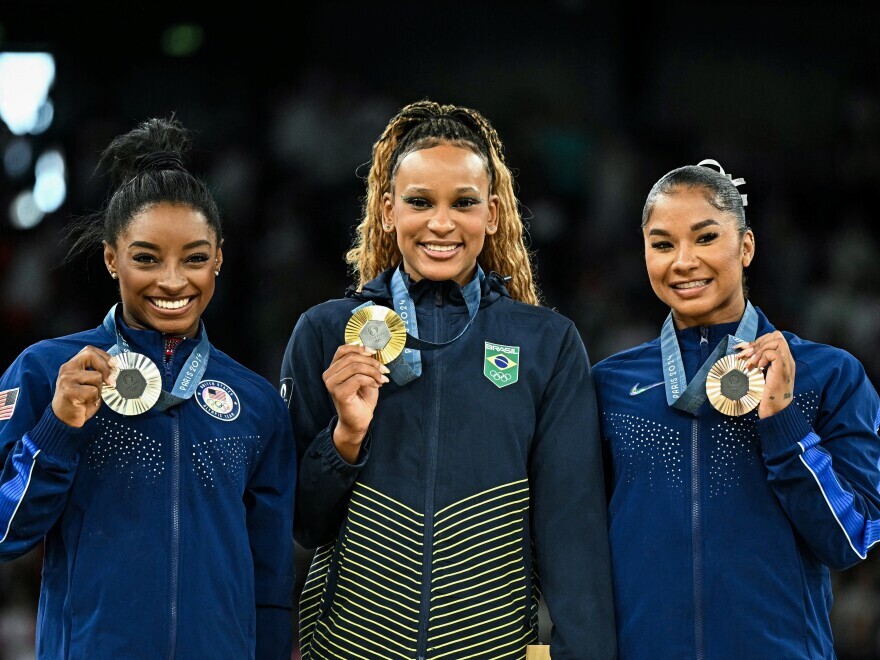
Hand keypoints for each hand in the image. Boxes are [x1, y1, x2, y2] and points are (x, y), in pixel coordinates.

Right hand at [52, 346, 116, 427]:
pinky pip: (93, 391)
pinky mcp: (69, 391)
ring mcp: (66, 379)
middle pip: (91, 355)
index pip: (89, 351)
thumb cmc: (79, 402)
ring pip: (96, 376)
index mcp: (72, 365)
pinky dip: (94, 399)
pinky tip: (86, 403)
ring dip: (99, 389)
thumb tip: (115, 369)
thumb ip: (97, 373)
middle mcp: (67, 369)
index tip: (115, 364)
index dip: (104, 356)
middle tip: (111, 381)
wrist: (64, 420)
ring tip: (90, 397)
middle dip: (106, 368)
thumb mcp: (88, 384)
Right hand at [323, 344, 389, 461]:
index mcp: (333, 369)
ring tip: (382, 379)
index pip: (342, 350)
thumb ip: (363, 363)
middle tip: (384, 370)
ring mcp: (332, 384)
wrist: (359, 421)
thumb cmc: (361, 399)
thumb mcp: (364, 375)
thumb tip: (372, 350)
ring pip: (355, 367)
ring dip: (373, 371)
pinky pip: (358, 378)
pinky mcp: (339, 393)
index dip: (359, 347)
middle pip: (352, 358)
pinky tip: (377, 385)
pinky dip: (371, 380)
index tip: (374, 352)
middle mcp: (329, 375)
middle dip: (372, 362)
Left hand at [735, 331, 795, 417]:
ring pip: (777, 341)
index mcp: (782, 360)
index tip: (745, 349)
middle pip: (777, 335)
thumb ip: (758, 362)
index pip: (774, 338)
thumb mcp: (760, 374)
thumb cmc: (765, 395)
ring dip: (759, 349)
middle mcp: (787, 359)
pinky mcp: (782, 369)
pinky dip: (763, 357)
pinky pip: (774, 353)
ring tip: (751, 362)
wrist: (774, 411)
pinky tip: (757, 367)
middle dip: (758, 342)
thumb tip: (744, 351)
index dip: (759, 340)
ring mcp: (786, 364)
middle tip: (746, 355)